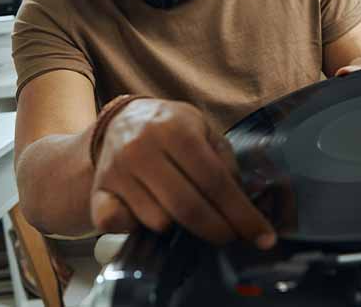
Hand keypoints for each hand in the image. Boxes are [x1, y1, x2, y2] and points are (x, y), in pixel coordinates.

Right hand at [89, 99, 276, 248]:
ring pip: (159, 221)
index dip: (241, 214)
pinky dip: (136, 228)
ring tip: (183, 211)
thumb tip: (243, 204)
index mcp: (175, 128)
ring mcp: (116, 170)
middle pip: (188, 207)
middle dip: (218, 230)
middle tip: (231, 238)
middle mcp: (142, 147)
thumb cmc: (170, 129)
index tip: (262, 238)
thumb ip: (225, 162)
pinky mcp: (98, 191)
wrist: (119, 122)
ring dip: (178, 226)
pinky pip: (118, 225)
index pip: (215, 182)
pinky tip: (148, 216)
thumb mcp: (203, 131)